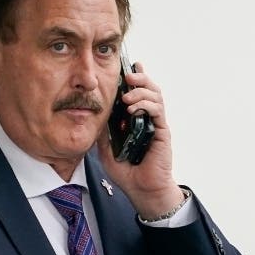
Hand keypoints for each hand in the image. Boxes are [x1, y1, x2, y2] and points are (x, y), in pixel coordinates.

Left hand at [95, 63, 184, 218]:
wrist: (142, 189)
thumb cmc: (127, 171)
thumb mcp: (106, 149)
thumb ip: (103, 131)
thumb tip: (93, 114)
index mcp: (135, 119)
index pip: (137, 92)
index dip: (134, 77)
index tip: (125, 64)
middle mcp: (147, 118)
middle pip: (149, 88)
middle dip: (139, 77)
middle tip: (128, 74)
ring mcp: (156, 123)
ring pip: (156, 95)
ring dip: (141, 90)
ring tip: (127, 95)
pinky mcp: (162, 131)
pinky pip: (157, 110)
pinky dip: (146, 105)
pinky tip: (133, 109)